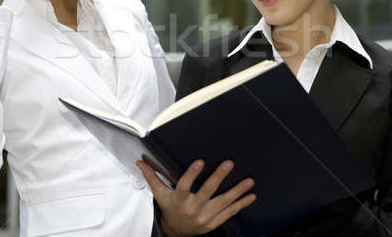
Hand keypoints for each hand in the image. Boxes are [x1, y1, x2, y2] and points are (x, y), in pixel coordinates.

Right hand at [137, 159, 255, 236]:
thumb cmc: (170, 208)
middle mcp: (193, 208)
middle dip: (219, 177)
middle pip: (207, 192)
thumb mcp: (160, 194)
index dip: (192, 174)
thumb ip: (152, 177)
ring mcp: (206, 216)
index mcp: (179, 200)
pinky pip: (230, 213)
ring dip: (237, 191)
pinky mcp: (215, 222)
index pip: (185, 185)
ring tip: (249, 181)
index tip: (200, 161)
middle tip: (229, 163)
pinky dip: (241, 204)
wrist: (177, 232)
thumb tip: (140, 162)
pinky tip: (251, 195)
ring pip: (223, 202)